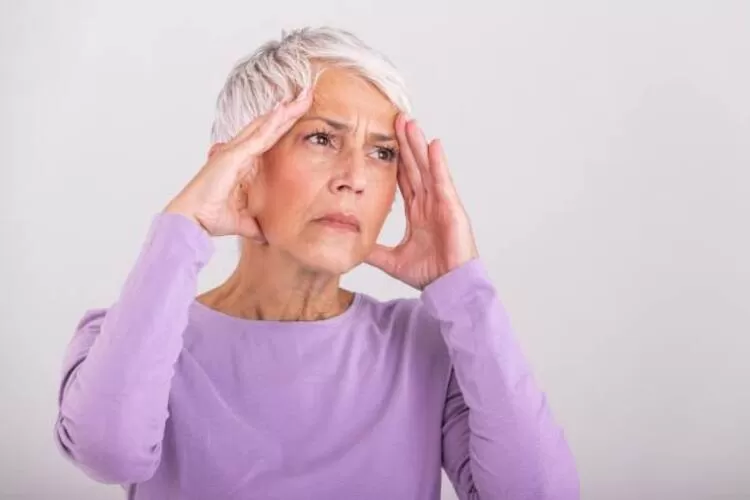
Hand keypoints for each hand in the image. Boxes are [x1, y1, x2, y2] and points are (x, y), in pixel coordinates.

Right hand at [164, 90, 312, 241]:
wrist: (191, 220)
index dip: (283, 126)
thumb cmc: (209, 218)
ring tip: (302, 96)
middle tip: (306, 95)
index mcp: (242, 164)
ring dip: (284, 111)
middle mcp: (238, 153)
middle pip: (267, 126)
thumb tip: (267, 235)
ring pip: (264, 126)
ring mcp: (235, 152)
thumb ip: (255, 224)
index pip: (267, 140)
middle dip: (287, 111)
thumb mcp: (243, 222)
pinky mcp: (233, 155)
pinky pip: (257, 136)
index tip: (299, 113)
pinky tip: (284, 110)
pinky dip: (271, 123)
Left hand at [365, 114, 478, 289]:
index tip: (383, 141)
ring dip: (418, 145)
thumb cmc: (430, 274)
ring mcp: (442, 204)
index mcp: (418, 212)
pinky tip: (433, 144)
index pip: (404, 180)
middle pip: (415, 167)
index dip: (395, 160)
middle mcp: (430, 204)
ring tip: (409, 123)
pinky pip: (443, 181)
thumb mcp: (392, 261)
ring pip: (427, 168)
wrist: (449, 287)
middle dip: (405, 144)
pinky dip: (438, 163)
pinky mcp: (452, 208)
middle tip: (396, 119)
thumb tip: (352, 247)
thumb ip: (374, 252)